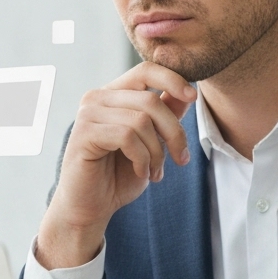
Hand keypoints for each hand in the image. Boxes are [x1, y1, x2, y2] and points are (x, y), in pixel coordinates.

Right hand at [37, 63, 195, 268]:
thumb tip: (186, 93)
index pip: (145, 70)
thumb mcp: (151, 143)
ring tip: (155, 171)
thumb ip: (164, 117)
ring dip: (157, 152)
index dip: (173, 79)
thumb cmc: (117, 176)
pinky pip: (127, 136)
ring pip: (141, 120)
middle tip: (180, 159)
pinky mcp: (84, 133)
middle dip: (174, 132)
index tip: (193, 97)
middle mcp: (97, 98)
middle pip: (150, 100)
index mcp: (112, 95)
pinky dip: (142, 158)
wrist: (90, 208)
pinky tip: (140, 172)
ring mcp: (88, 114)